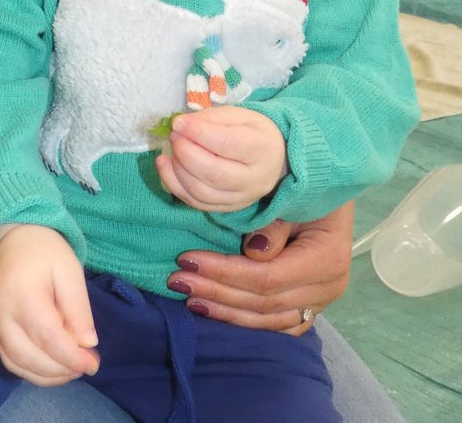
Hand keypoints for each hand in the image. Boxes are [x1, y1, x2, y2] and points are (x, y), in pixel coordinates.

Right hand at [0, 225, 98, 386]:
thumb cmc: (45, 252)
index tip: (94, 364)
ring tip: (72, 369)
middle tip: (85, 365)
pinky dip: (32, 372)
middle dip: (61, 370)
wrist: (11, 240)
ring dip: (48, 376)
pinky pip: (10, 362)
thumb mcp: (69, 270)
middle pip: (30, 358)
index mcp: (23, 295)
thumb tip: (87, 343)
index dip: (72, 357)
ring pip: (18, 366)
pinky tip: (53, 367)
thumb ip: (78, 307)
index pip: (48, 337)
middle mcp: (2, 315)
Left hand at [155, 105, 285, 210]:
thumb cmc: (251, 131)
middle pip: (214, 173)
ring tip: (171, 150)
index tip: (178, 123)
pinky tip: (166, 165)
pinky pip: (197, 203)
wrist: (273, 158)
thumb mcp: (236, 115)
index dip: (198, 133)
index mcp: (262, 148)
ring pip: (202, 192)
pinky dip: (175, 185)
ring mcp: (241, 198)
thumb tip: (181, 125)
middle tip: (174, 136)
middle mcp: (255, 179)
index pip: (227, 143)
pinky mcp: (227, 208)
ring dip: (178, 170)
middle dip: (185, 153)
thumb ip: (209, 119)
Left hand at [167, 201, 353, 333]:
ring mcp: (320, 302)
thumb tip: (252, 252)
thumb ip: (274, 224)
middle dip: (216, 292)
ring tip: (189, 298)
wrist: (331, 188)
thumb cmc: (307, 184)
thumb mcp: (292, 194)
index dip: (224, 272)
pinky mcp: (310, 307)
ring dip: (225, 311)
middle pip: (264, 302)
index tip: (187, 260)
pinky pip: (276, 324)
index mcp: (326, 259)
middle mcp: (328, 288)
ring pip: (268, 319)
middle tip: (177, 279)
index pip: (267, 277)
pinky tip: (215, 312)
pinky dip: (244, 320)